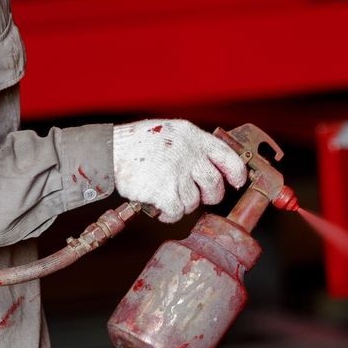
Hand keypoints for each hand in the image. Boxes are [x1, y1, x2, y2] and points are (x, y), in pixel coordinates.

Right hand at [112, 120, 247, 222]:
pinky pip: (177, 212)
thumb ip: (192, 146)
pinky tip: (159, 206)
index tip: (237, 183)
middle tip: (198, 196)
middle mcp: (189, 154)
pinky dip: (169, 214)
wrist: (110, 151)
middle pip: (214, 185)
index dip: (236, 173)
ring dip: (181, 203)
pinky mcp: (165, 192)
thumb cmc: (138, 143)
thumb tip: (212, 166)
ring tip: (165, 193)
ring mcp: (178, 173)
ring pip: (193, 202)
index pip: (228, 156)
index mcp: (193, 137)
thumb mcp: (171, 132)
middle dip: (210, 196)